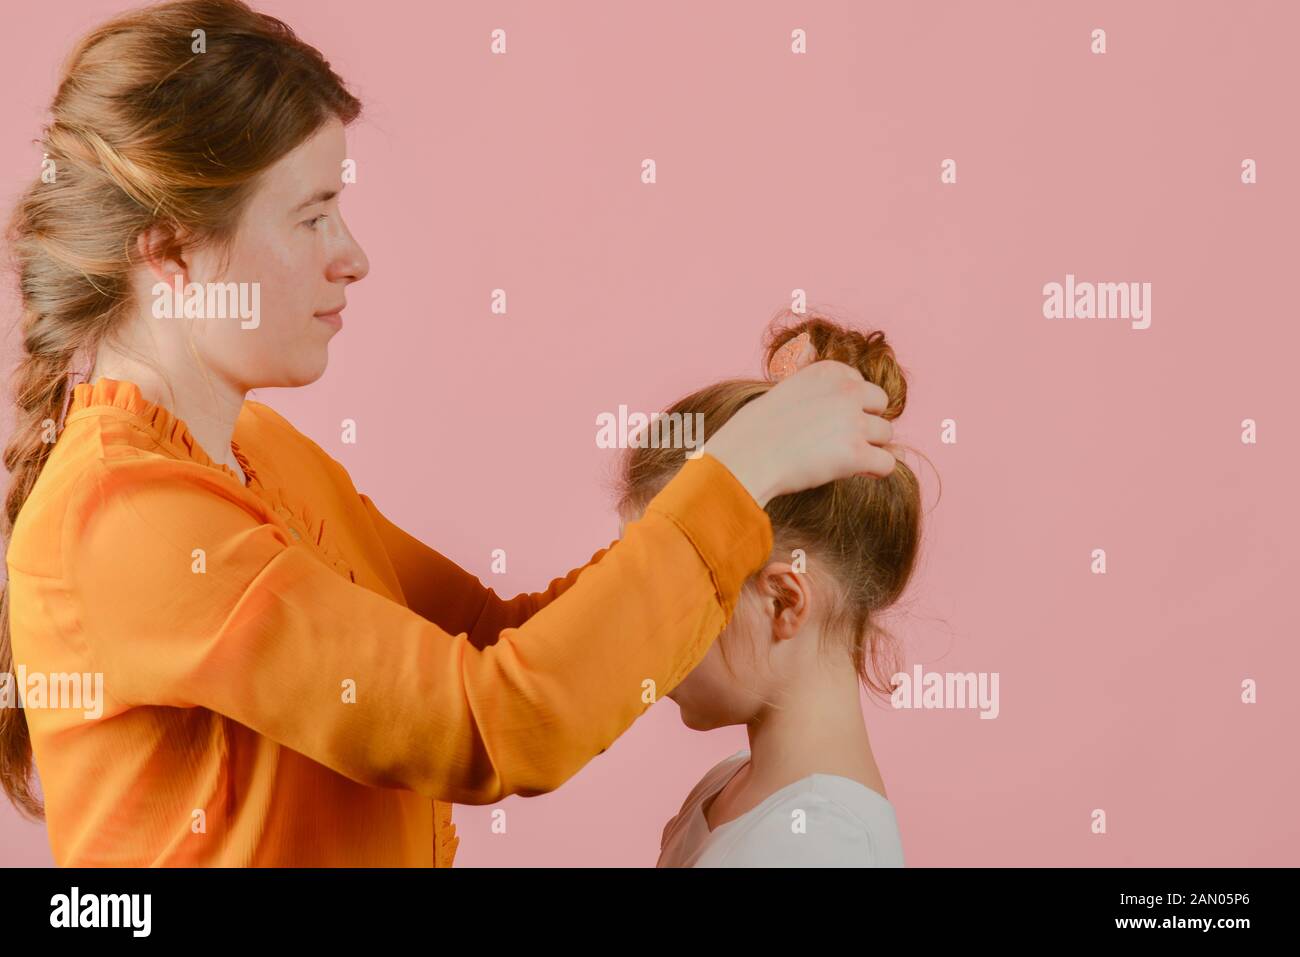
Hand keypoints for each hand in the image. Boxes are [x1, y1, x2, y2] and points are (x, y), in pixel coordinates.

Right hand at [701, 360, 895, 507]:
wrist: (745, 457)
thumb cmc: (758, 429)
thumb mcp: (788, 390)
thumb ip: (818, 389)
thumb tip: (836, 386)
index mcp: (830, 371)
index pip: (862, 385)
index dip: (850, 407)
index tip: (828, 423)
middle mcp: (847, 390)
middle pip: (881, 406)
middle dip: (866, 423)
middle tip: (838, 442)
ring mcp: (854, 422)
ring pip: (886, 434)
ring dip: (868, 447)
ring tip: (838, 458)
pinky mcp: (856, 453)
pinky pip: (887, 462)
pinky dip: (874, 469)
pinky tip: (853, 472)